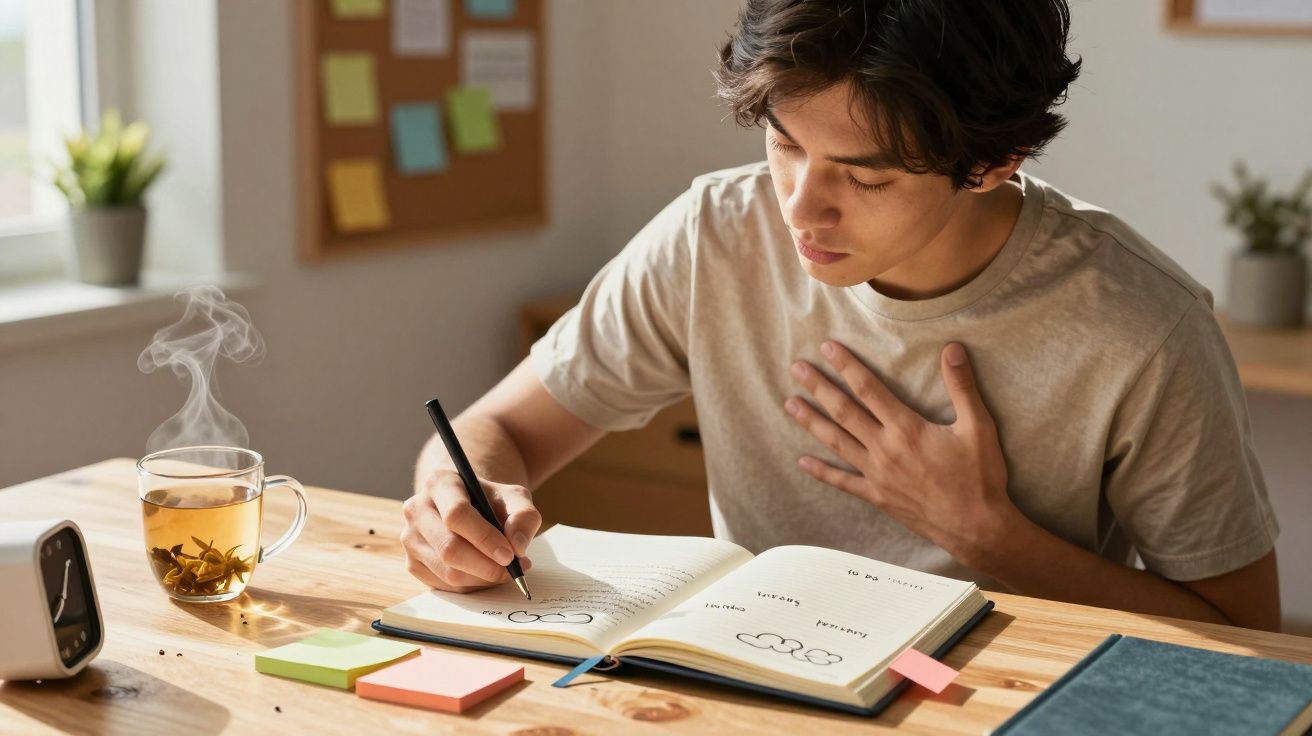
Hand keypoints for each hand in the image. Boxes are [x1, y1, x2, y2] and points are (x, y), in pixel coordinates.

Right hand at [401, 469, 540, 591]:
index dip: (485, 538)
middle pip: (449, 548)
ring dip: (483, 578)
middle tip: (514, 569)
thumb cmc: (490, 500)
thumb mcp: (514, 497)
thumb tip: (518, 546)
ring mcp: (410, 538)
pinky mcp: (412, 563)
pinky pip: (444, 586)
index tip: (510, 555)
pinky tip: (486, 573)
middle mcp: (417, 509)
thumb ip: (524, 515)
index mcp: (440, 483)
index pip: (457, 514)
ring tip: (506, 570)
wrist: (468, 505)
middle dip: (486, 565)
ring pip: (447, 572)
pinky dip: (472, 586)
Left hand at [784, 340, 1015, 561]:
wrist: (976, 527)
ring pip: (836, 442)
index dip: (846, 366)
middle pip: (844, 411)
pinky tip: (802, 461)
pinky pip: (843, 482)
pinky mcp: (876, 496)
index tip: (827, 348)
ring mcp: (877, 475)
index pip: (868, 389)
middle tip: (796, 368)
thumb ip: (962, 386)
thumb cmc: (980, 476)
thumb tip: (952, 348)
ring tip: (789, 403)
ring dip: (811, 422)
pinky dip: (821, 472)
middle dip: (819, 387)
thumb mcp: (978, 427)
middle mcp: (885, 449)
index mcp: (907, 429)